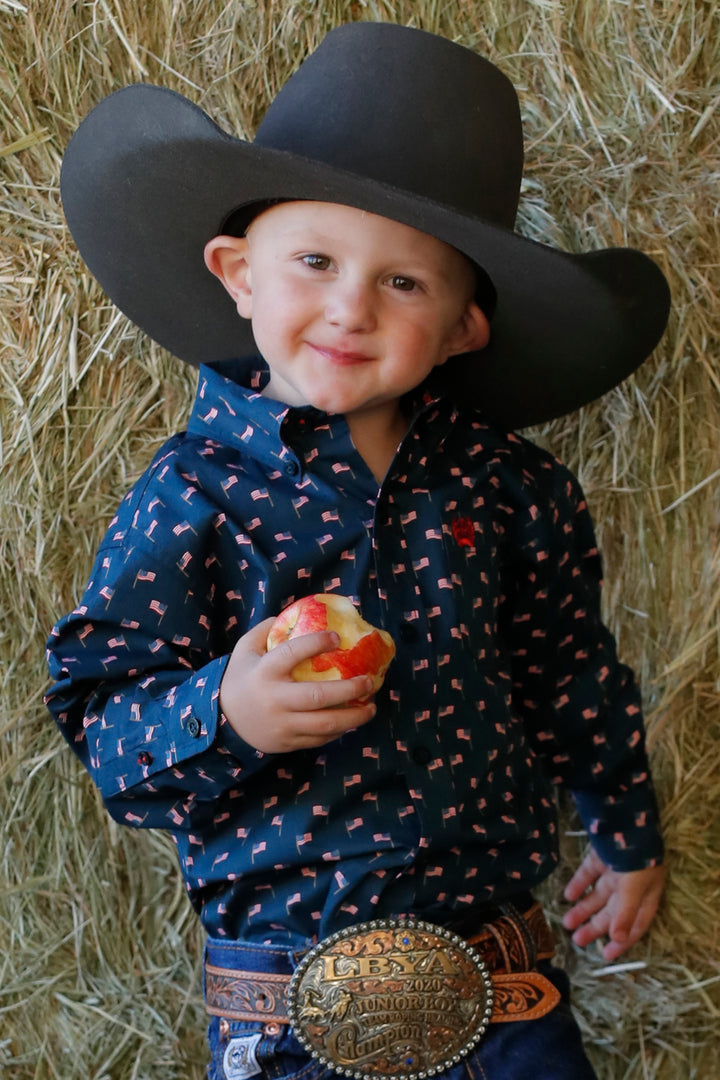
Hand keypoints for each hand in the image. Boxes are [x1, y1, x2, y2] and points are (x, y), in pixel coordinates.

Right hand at [219, 617, 376, 752]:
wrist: (222, 720)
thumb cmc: (240, 679)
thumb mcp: (245, 650)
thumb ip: (266, 630)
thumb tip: (297, 613)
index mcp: (264, 671)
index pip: (293, 653)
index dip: (316, 643)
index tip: (337, 637)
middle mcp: (275, 698)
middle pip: (318, 696)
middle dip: (349, 689)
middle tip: (369, 681)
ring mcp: (282, 724)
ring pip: (324, 723)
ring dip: (353, 717)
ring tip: (371, 707)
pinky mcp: (287, 742)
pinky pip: (319, 738)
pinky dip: (338, 730)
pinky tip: (351, 721)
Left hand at [562, 847, 664, 961]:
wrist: (627, 820)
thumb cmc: (637, 859)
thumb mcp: (634, 888)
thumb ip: (626, 914)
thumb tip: (618, 939)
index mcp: (645, 896)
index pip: (634, 925)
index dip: (622, 941)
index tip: (606, 956)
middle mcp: (630, 886)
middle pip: (612, 912)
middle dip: (595, 927)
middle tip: (577, 941)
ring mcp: (615, 871)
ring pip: (597, 895)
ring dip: (583, 909)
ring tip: (567, 923)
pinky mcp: (601, 857)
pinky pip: (588, 875)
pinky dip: (578, 885)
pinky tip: (566, 895)